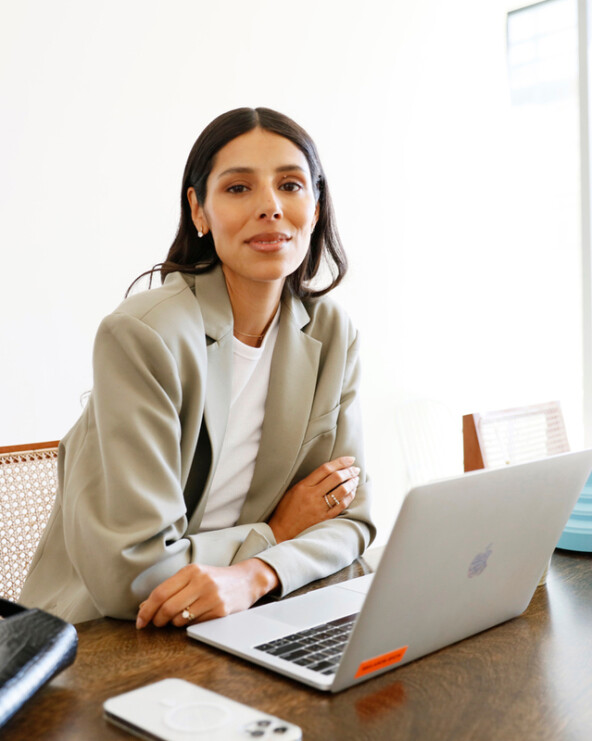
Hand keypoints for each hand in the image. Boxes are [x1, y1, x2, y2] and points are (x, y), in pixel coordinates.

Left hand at [135, 558, 278, 628]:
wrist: (246, 580)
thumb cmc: (215, 579)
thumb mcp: (193, 577)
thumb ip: (170, 589)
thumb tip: (144, 607)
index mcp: (191, 571)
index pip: (160, 593)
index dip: (146, 609)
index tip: (140, 620)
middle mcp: (201, 581)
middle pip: (167, 608)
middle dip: (157, 620)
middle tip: (156, 623)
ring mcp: (212, 597)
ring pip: (179, 619)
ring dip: (173, 623)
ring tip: (178, 618)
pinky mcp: (220, 611)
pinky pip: (194, 624)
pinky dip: (188, 625)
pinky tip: (193, 618)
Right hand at [268, 456, 359, 542]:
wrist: (281, 532)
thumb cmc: (285, 510)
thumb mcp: (292, 490)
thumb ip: (308, 481)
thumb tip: (327, 472)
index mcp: (303, 486)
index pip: (325, 469)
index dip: (340, 462)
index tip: (350, 459)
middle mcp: (312, 495)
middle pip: (336, 478)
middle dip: (349, 471)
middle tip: (355, 469)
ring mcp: (319, 508)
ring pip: (341, 491)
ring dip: (351, 483)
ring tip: (356, 479)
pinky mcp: (324, 518)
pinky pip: (341, 506)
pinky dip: (349, 497)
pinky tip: (352, 492)